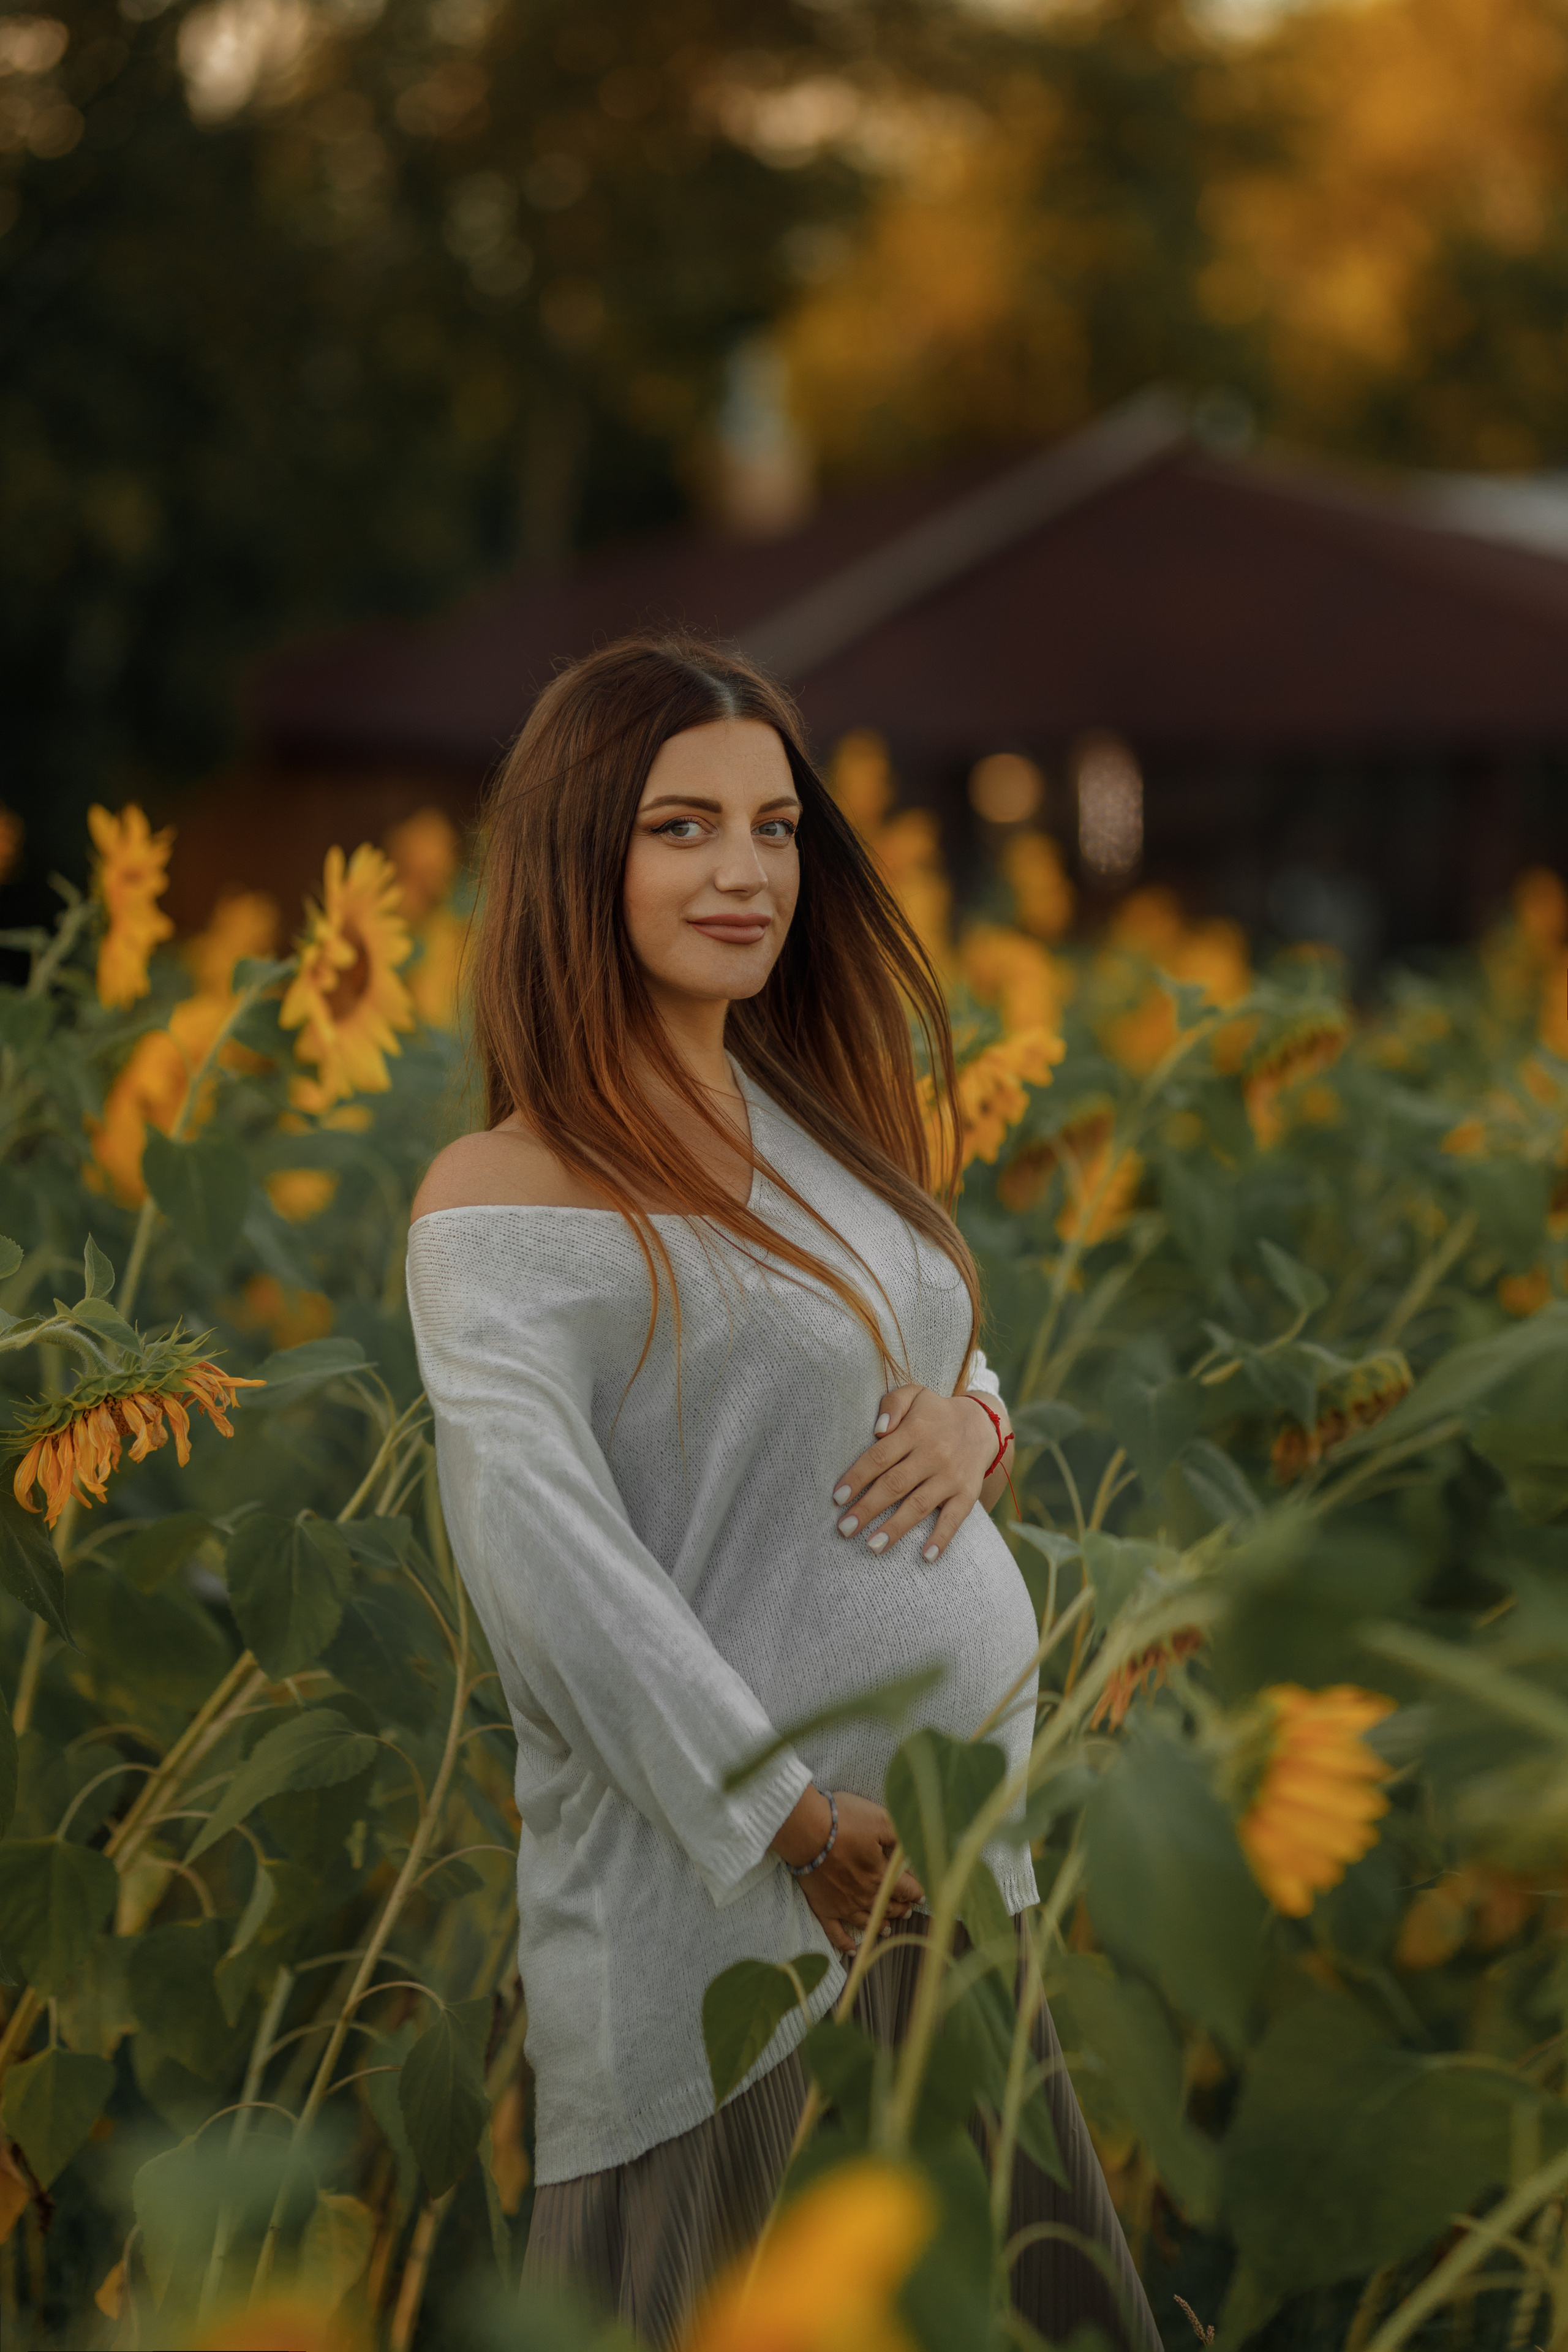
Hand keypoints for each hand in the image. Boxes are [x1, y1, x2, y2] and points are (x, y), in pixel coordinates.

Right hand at [772, 1788, 922, 1956]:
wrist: (806, 1832)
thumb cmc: (843, 1822)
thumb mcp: (879, 1819)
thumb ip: (899, 1836)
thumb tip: (914, 1848)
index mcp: (881, 1876)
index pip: (906, 1890)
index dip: (916, 1892)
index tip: (921, 1894)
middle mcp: (866, 1896)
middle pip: (888, 1907)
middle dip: (900, 1908)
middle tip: (907, 1909)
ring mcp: (844, 1905)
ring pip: (867, 1921)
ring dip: (879, 1925)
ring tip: (887, 1928)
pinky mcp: (824, 1908)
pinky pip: (836, 1933)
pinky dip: (845, 1943)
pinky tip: (852, 1949)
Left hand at [831, 1384, 1000, 1562]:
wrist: (982, 1424)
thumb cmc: (935, 1413)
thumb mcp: (914, 1394)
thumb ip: (892, 1404)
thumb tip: (878, 1430)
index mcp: (915, 1431)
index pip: (879, 1457)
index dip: (857, 1478)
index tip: (837, 1497)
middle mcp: (933, 1455)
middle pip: (894, 1485)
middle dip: (867, 1508)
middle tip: (844, 1529)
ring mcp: (951, 1476)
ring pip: (919, 1505)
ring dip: (895, 1528)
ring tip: (872, 1546)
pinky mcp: (967, 1493)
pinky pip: (955, 1518)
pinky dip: (941, 1538)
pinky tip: (926, 1557)